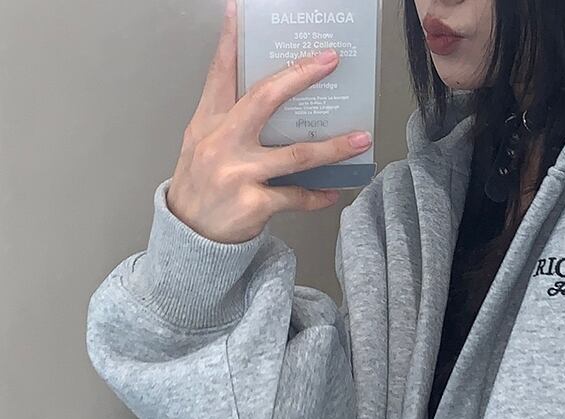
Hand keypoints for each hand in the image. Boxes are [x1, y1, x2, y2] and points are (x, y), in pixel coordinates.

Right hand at [166, 0, 373, 243]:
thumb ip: (229, 119)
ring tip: (362, 138)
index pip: (221, 74)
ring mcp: (238, 173)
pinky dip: (318, 195)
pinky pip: (296, 196)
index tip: (240, 11)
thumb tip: (272, 97)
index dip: (230, 41)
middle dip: (300, 76)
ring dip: (333, 146)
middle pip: (265, 99)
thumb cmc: (201, 186)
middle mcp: (222, 142)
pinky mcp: (254, 204)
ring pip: (295, 154)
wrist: (189, 236)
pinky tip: (334, 191)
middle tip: (329, 60)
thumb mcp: (202, 144)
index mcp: (209, 122)